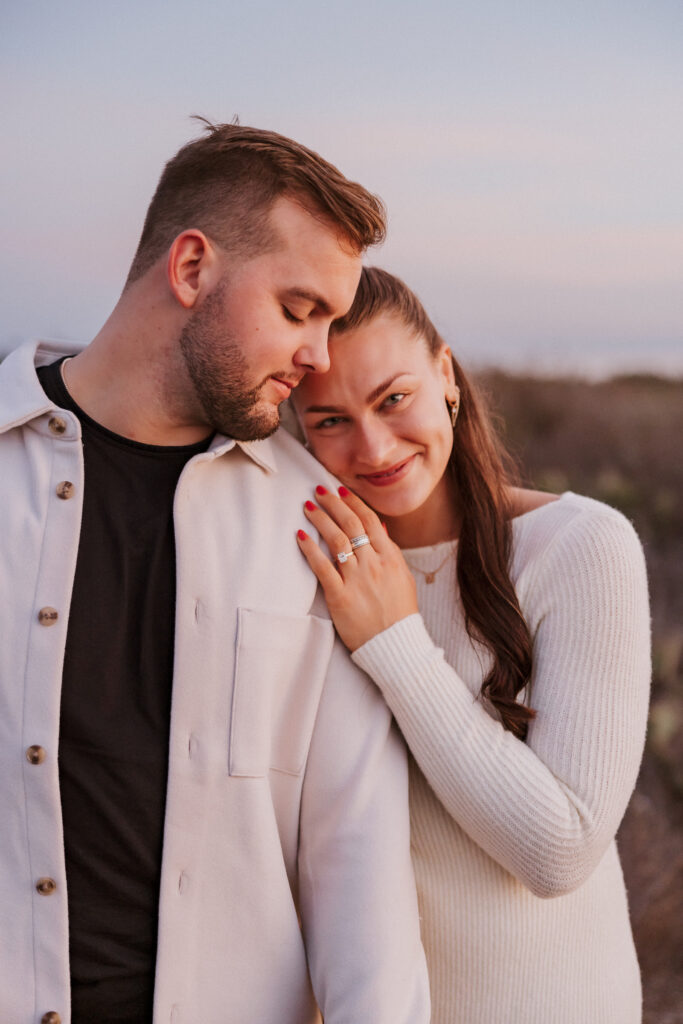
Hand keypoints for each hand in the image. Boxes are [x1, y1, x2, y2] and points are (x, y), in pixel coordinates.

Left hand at [297, 485, 418, 651]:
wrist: (396, 645)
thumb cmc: (400, 613)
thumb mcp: (403, 577)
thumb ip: (390, 551)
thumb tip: (378, 527)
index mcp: (390, 558)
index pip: (369, 520)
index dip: (353, 502)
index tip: (340, 489)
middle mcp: (374, 564)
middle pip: (351, 524)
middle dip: (334, 503)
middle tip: (319, 491)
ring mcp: (357, 580)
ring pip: (337, 541)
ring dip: (321, 520)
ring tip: (309, 507)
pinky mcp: (340, 597)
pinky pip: (322, 568)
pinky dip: (310, 550)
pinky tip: (300, 536)